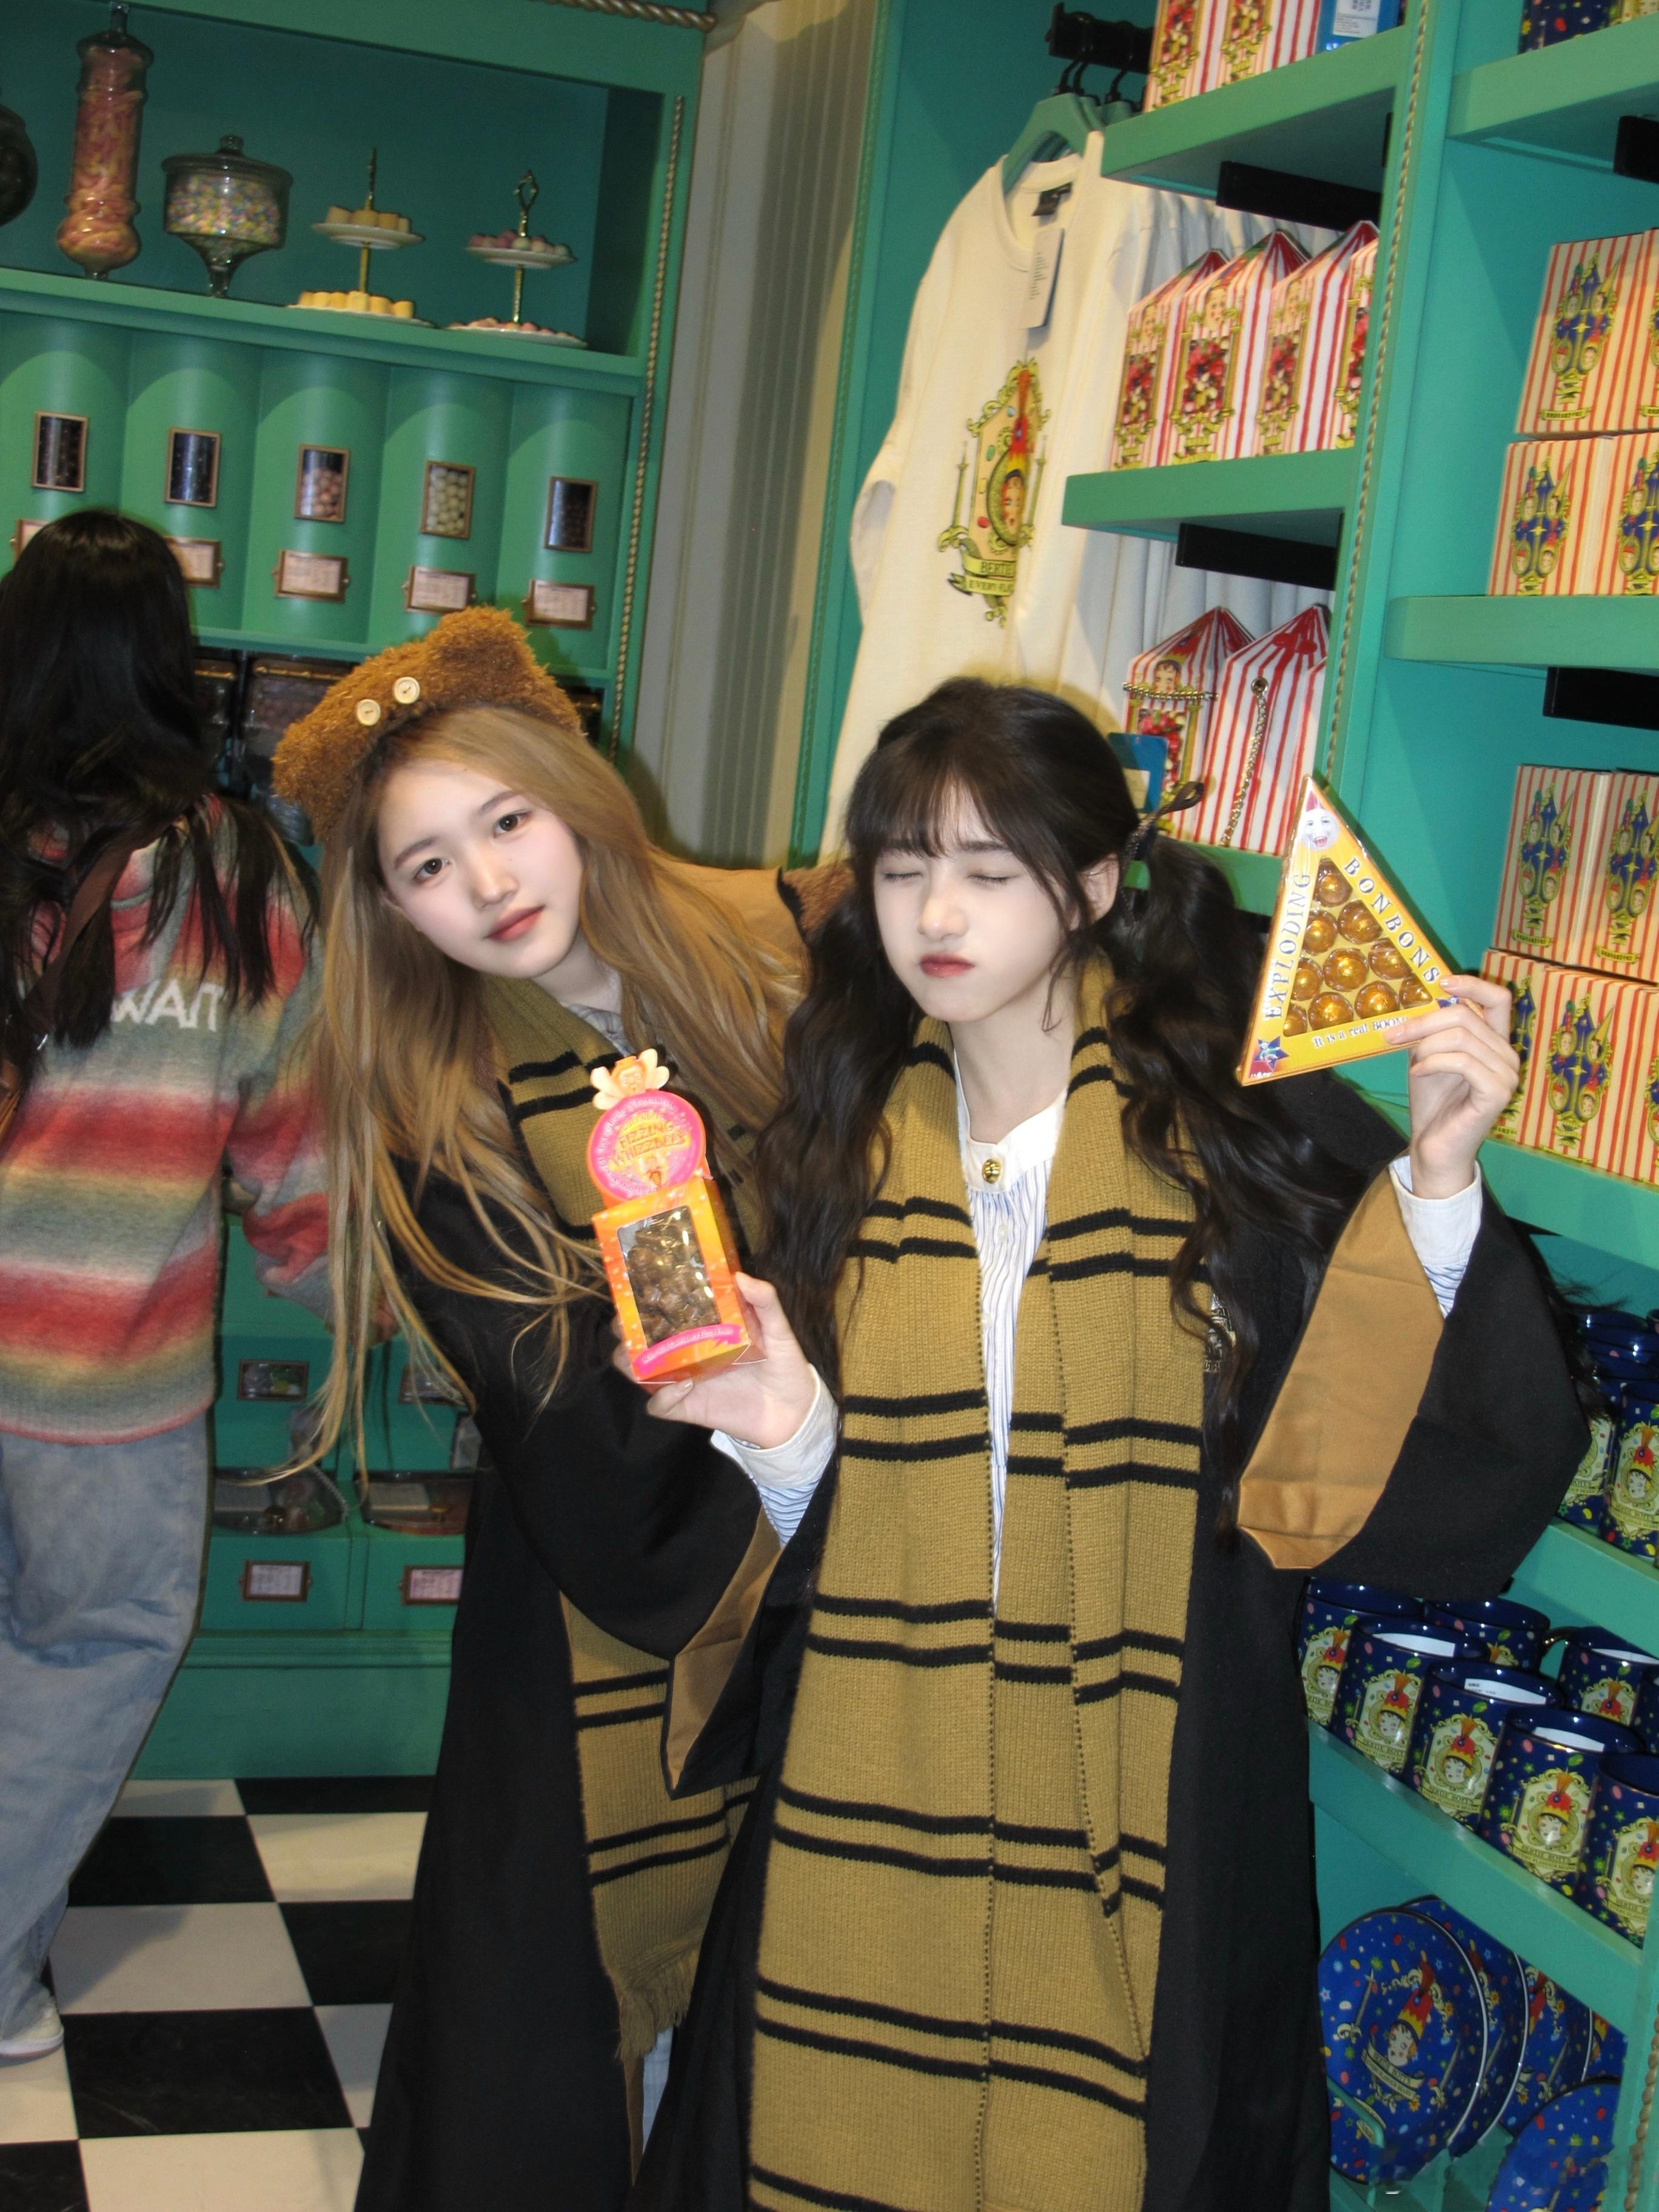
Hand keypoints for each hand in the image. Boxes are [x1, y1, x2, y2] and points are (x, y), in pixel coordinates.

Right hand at [610, 1273, 818, 1447]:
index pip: (662, 1311)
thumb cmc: (784, 1365)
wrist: (795, 1410)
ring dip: (631, 1362)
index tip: (634, 1287)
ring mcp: (683, 1380)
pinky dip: (663, 1396)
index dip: (642, 1301)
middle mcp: (685, 1352)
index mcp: (701, 1328)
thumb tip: (740, 1276)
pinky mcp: (688, 1408)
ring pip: (637, 1372)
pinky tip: (684, 1385)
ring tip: (640, 1354)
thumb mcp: (778, 1329)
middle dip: (625, 1331)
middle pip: (638, 1340)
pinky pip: (659, 1405)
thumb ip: (765, 1301)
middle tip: (627, 1323)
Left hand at [1397, 974, 1517, 1199]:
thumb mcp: (1428, 1056)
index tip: (1441, 982)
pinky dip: (1432, 1063)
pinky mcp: (1497, 1092)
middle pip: (1467, 1015)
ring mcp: (1506, 1074)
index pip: (1499, 999)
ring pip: (1461, 1036)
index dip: (1472, 985)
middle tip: (1394, 1034)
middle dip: (1424, 1022)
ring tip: (1412, 1063)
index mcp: (1495, 1042)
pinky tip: (1418, 1075)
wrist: (1434, 1147)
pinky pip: (1462, 1061)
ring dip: (1426, 1046)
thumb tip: (1417, 998)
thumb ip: (1432, 1029)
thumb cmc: (1433, 1102)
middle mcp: (1508, 1055)